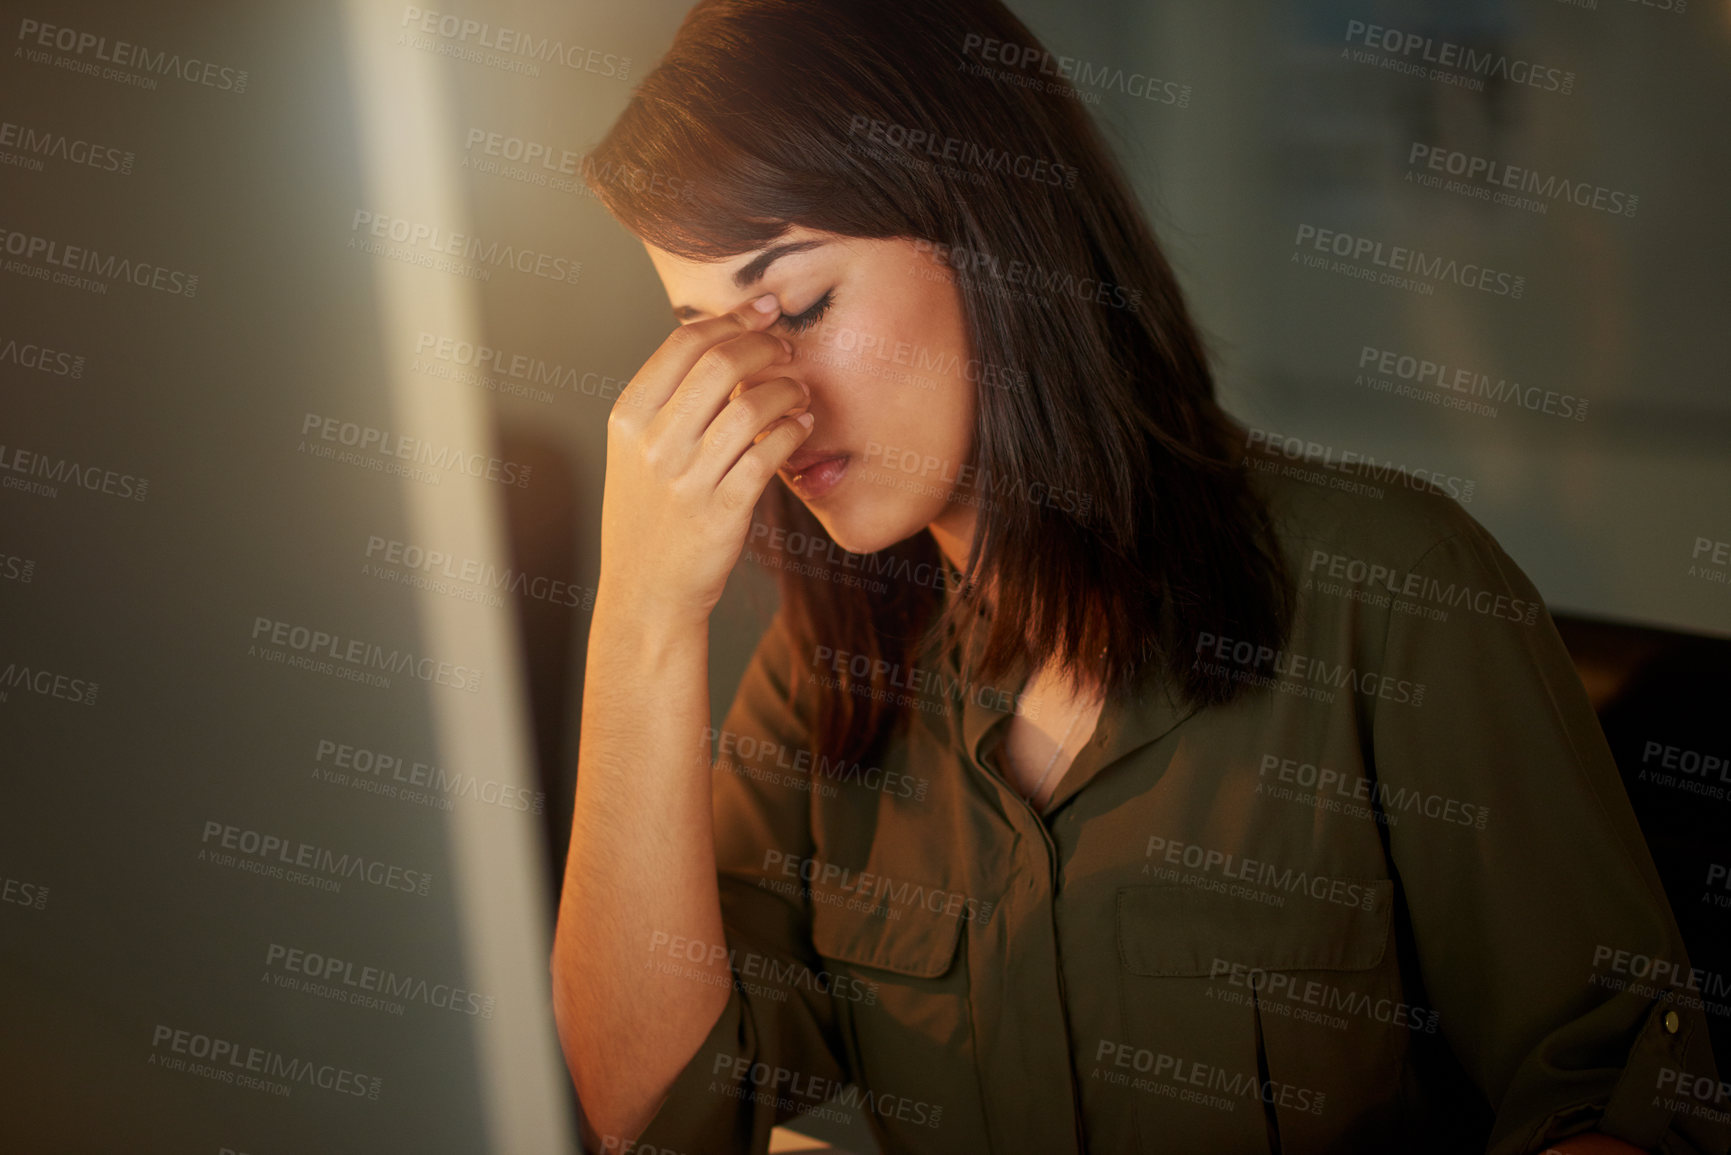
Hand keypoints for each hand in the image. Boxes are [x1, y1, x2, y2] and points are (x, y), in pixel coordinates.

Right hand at [597, 295, 813, 627]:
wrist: (646, 591)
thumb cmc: (650, 514)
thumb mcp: (636, 452)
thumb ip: (669, 401)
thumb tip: (723, 341)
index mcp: (628, 418)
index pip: (683, 343)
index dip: (731, 319)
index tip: (763, 311)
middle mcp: (652, 444)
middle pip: (719, 363)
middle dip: (764, 345)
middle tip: (787, 348)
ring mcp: (685, 480)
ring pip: (750, 407)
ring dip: (786, 389)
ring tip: (800, 390)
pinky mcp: (721, 512)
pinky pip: (768, 454)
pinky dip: (793, 430)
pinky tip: (802, 424)